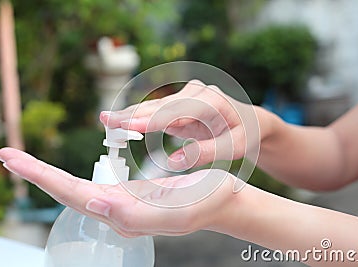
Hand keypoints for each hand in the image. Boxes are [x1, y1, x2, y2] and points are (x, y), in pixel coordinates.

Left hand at [0, 147, 239, 237]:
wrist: (223, 200)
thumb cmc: (206, 202)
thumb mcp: (175, 211)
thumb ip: (134, 215)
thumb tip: (94, 205)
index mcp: (123, 215)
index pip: (72, 194)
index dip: (41, 176)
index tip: (12, 158)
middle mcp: (117, 212)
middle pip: (67, 191)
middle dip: (35, 174)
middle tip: (6, 155)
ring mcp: (122, 204)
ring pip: (76, 189)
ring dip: (48, 175)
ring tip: (25, 162)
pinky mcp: (129, 195)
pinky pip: (92, 185)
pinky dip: (70, 176)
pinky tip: (62, 174)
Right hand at [100, 80, 259, 169]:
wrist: (252, 121)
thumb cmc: (246, 134)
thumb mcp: (234, 148)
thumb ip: (205, 153)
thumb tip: (172, 162)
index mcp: (211, 102)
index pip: (176, 112)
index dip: (150, 120)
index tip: (128, 126)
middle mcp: (196, 94)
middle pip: (160, 106)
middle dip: (132, 115)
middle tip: (105, 120)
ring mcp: (187, 96)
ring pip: (155, 107)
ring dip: (131, 115)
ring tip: (106, 120)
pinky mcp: (181, 104)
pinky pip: (158, 112)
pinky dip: (140, 119)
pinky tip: (121, 123)